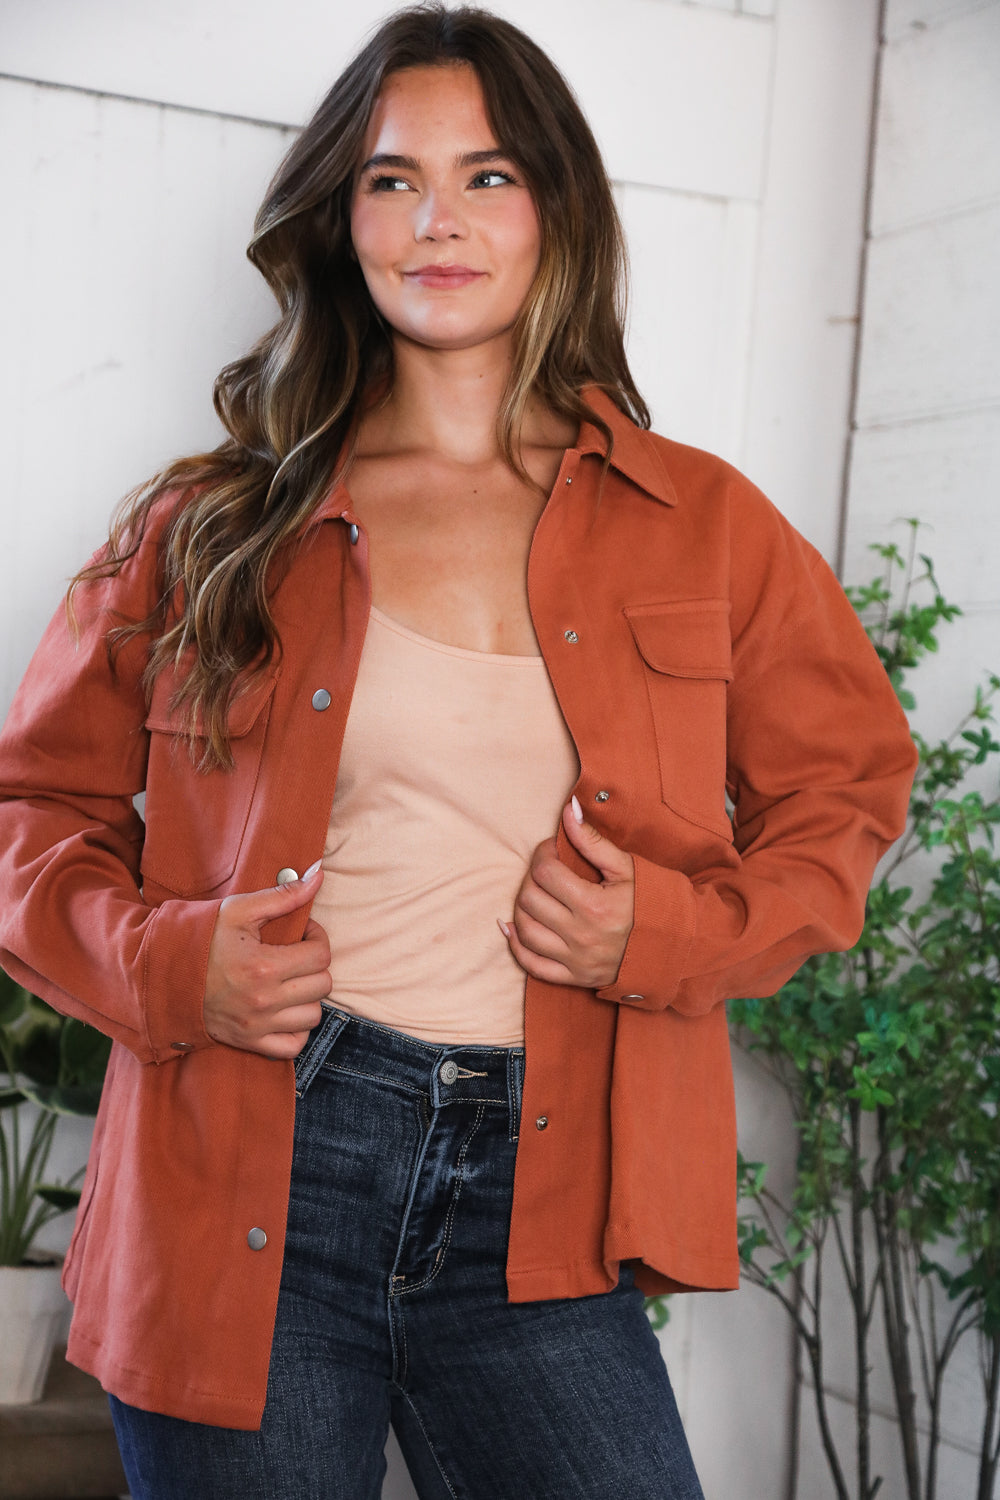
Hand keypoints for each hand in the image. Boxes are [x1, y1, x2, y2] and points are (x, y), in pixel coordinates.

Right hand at [203, 861, 331, 1058]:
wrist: (163, 974)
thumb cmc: (201, 938)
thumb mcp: (238, 909)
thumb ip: (283, 895)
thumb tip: (319, 875)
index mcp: (264, 966)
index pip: (320, 955)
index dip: (317, 938)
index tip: (303, 933)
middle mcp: (264, 1001)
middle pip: (322, 985)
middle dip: (314, 965)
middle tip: (296, 954)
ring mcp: (257, 1025)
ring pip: (313, 1016)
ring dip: (308, 996)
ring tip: (290, 981)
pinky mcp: (249, 1042)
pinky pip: (293, 1046)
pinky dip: (296, 1030)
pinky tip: (285, 1010)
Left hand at [500, 797, 634, 987]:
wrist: (676, 946)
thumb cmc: (652, 902)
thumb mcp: (627, 867)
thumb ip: (593, 840)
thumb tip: (568, 809)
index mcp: (594, 905)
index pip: (545, 872)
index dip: (542, 853)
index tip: (551, 849)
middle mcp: (581, 935)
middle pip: (530, 899)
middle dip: (531, 878)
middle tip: (546, 871)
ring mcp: (576, 960)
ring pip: (525, 931)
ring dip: (522, 908)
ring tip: (536, 894)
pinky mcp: (575, 978)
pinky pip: (532, 965)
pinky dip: (517, 946)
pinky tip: (514, 928)